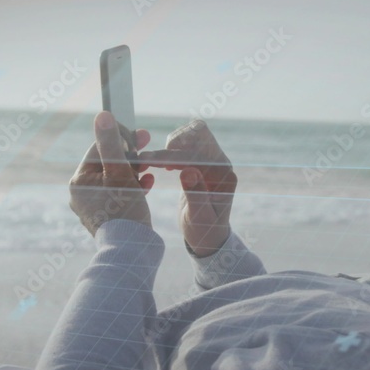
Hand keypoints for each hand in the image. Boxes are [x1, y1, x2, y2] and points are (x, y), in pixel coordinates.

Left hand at [70, 111, 154, 235]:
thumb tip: (103, 116)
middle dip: (129, 154)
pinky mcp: (107, 217)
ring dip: (133, 169)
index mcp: (79, 182)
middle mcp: (82, 194)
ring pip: (114, 178)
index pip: (99, 149)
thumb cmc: (124, 210)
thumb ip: (111, 144)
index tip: (140, 133)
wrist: (130, 250)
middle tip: (147, 143)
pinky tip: (147, 182)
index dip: (121, 138)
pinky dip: (133, 186)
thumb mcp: (120, 172)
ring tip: (149, 165)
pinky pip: (119, 194)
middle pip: (107, 164)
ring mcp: (93, 207)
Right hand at [138, 120, 235, 256]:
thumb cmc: (204, 231)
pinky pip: (187, 142)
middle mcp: (221, 163)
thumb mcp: (198, 217)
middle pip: (199, 132)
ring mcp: (212, 160)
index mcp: (223, 175)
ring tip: (153, 162)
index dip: (169, 157)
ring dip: (170, 144)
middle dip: (173, 142)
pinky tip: (161, 164)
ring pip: (192, 133)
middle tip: (152, 160)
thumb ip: (195, 194)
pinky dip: (170, 148)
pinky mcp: (202, 161)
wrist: (209, 238)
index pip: (196, 155)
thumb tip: (187, 171)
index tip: (145, 160)